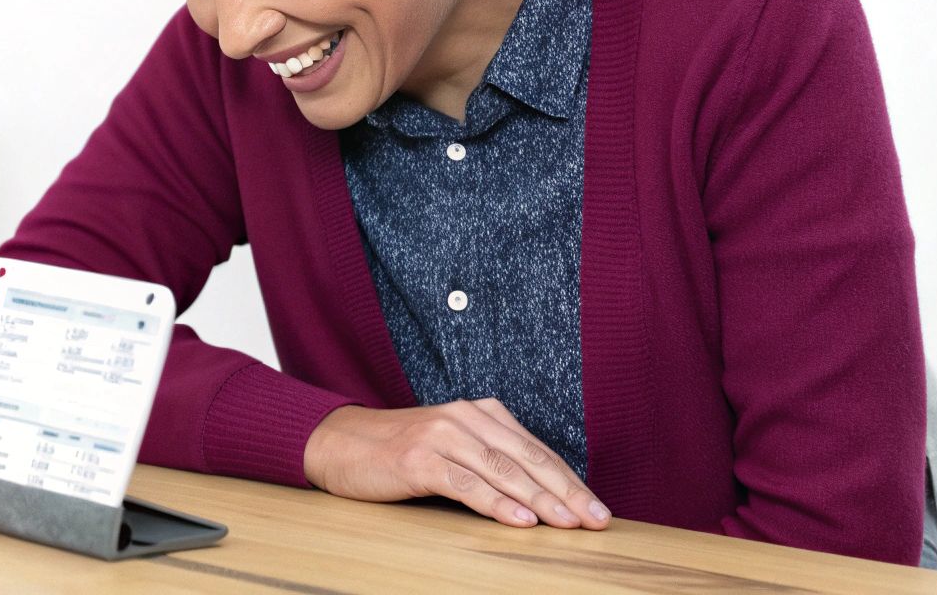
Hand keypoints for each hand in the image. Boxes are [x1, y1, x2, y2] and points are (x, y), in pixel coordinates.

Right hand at [303, 398, 609, 529]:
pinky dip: (497, 503)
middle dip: (567, 493)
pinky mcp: (418, 459)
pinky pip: (466, 484)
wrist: (338, 443)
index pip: (536, 451)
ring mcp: (441, 436)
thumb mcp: (451, 447)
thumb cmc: (398, 451)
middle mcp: (464, 418)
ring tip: (569, 524)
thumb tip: (543, 498)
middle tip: (597, 521)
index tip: (598, 510)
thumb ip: (490, 461)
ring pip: (502, 471)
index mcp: (479, 412)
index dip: (571, 481)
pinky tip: (521, 520)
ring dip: (541, 500)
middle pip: (528, 459)